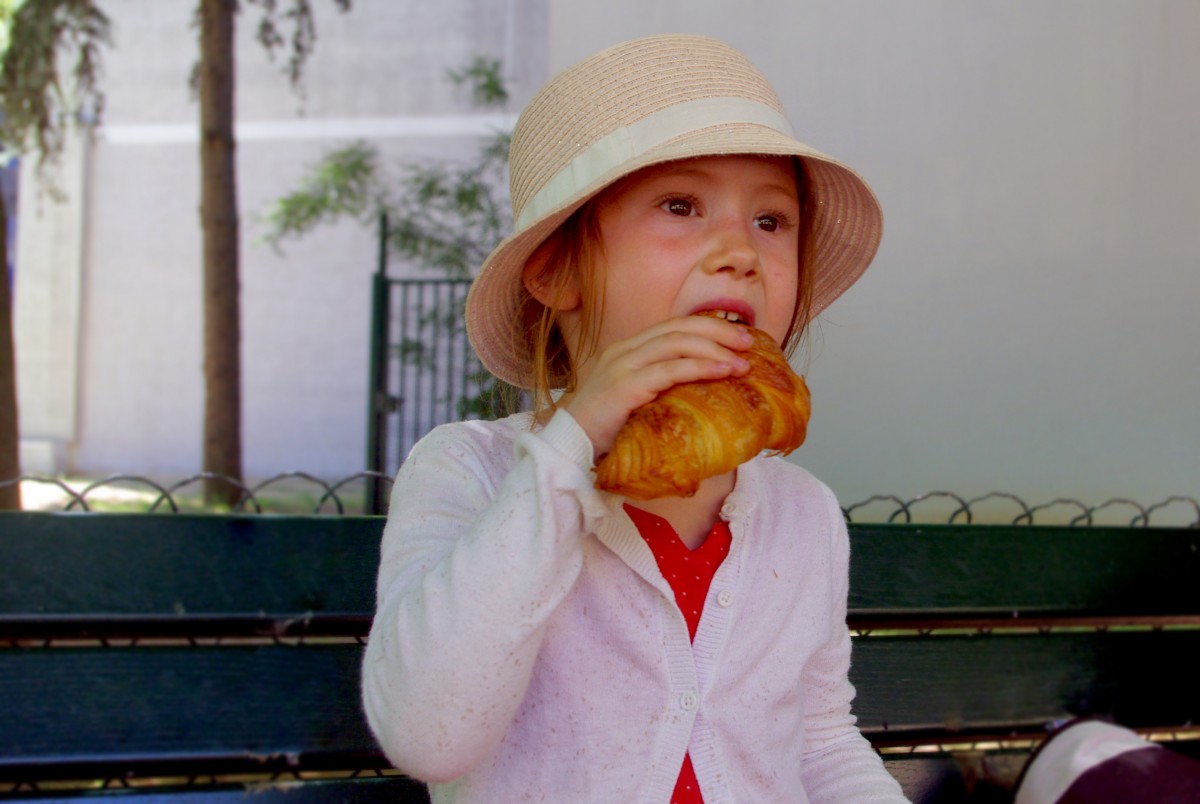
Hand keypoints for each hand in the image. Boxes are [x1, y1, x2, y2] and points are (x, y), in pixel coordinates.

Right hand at [563, 316, 753, 458]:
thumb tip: (701, 395)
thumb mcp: (635, 401)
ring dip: (714, 349)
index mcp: (627, 350)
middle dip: (718, 331)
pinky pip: (668, 370)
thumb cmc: (604, 431)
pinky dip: (698, 367)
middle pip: (678, 328)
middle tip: (750, 343)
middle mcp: (623, 351)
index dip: (708, 327)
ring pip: (675, 344)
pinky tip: (721, 371)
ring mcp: (622, 366)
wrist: (568, 447)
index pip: (673, 326)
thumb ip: (660, 389)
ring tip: (742, 361)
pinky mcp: (623, 386)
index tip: (739, 337)